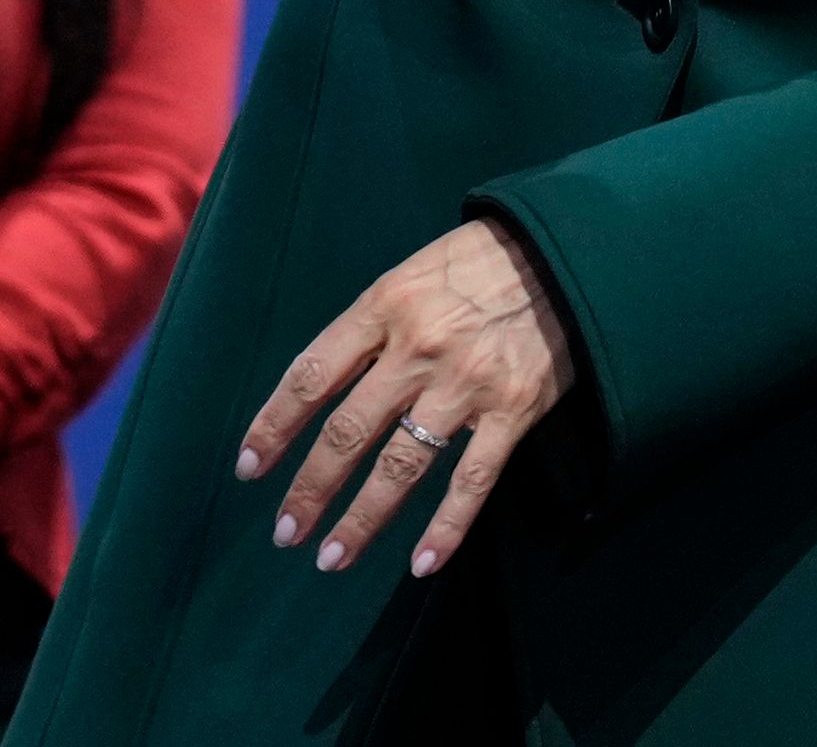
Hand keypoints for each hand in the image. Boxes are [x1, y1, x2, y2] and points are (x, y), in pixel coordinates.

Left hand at [241, 214, 575, 579]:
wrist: (566, 252)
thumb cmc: (478, 261)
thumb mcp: (410, 273)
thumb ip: (370, 328)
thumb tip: (322, 388)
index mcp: (385, 306)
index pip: (312, 375)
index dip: (274, 425)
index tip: (249, 467)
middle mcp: (419, 348)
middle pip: (348, 431)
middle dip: (310, 488)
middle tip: (286, 532)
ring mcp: (467, 384)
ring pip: (402, 466)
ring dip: (362, 519)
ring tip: (331, 558)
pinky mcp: (513, 410)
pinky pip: (473, 482)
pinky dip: (447, 528)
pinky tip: (422, 564)